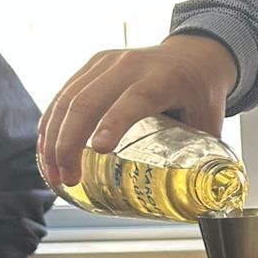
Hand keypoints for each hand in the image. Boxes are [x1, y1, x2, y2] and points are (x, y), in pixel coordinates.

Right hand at [38, 35, 238, 187]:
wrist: (195, 53)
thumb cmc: (202, 91)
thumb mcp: (211, 121)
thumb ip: (203, 158)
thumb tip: (198, 203)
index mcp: (165, 77)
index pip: (136, 98)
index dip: (115, 122)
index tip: (100, 150)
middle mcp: (132, 65)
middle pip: (90, 100)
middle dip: (70, 144)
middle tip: (68, 179)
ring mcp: (108, 62)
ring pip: (69, 98)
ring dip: (54, 138)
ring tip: (54, 173)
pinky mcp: (93, 65)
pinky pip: (64, 93)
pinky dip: (51, 122)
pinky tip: (46, 149)